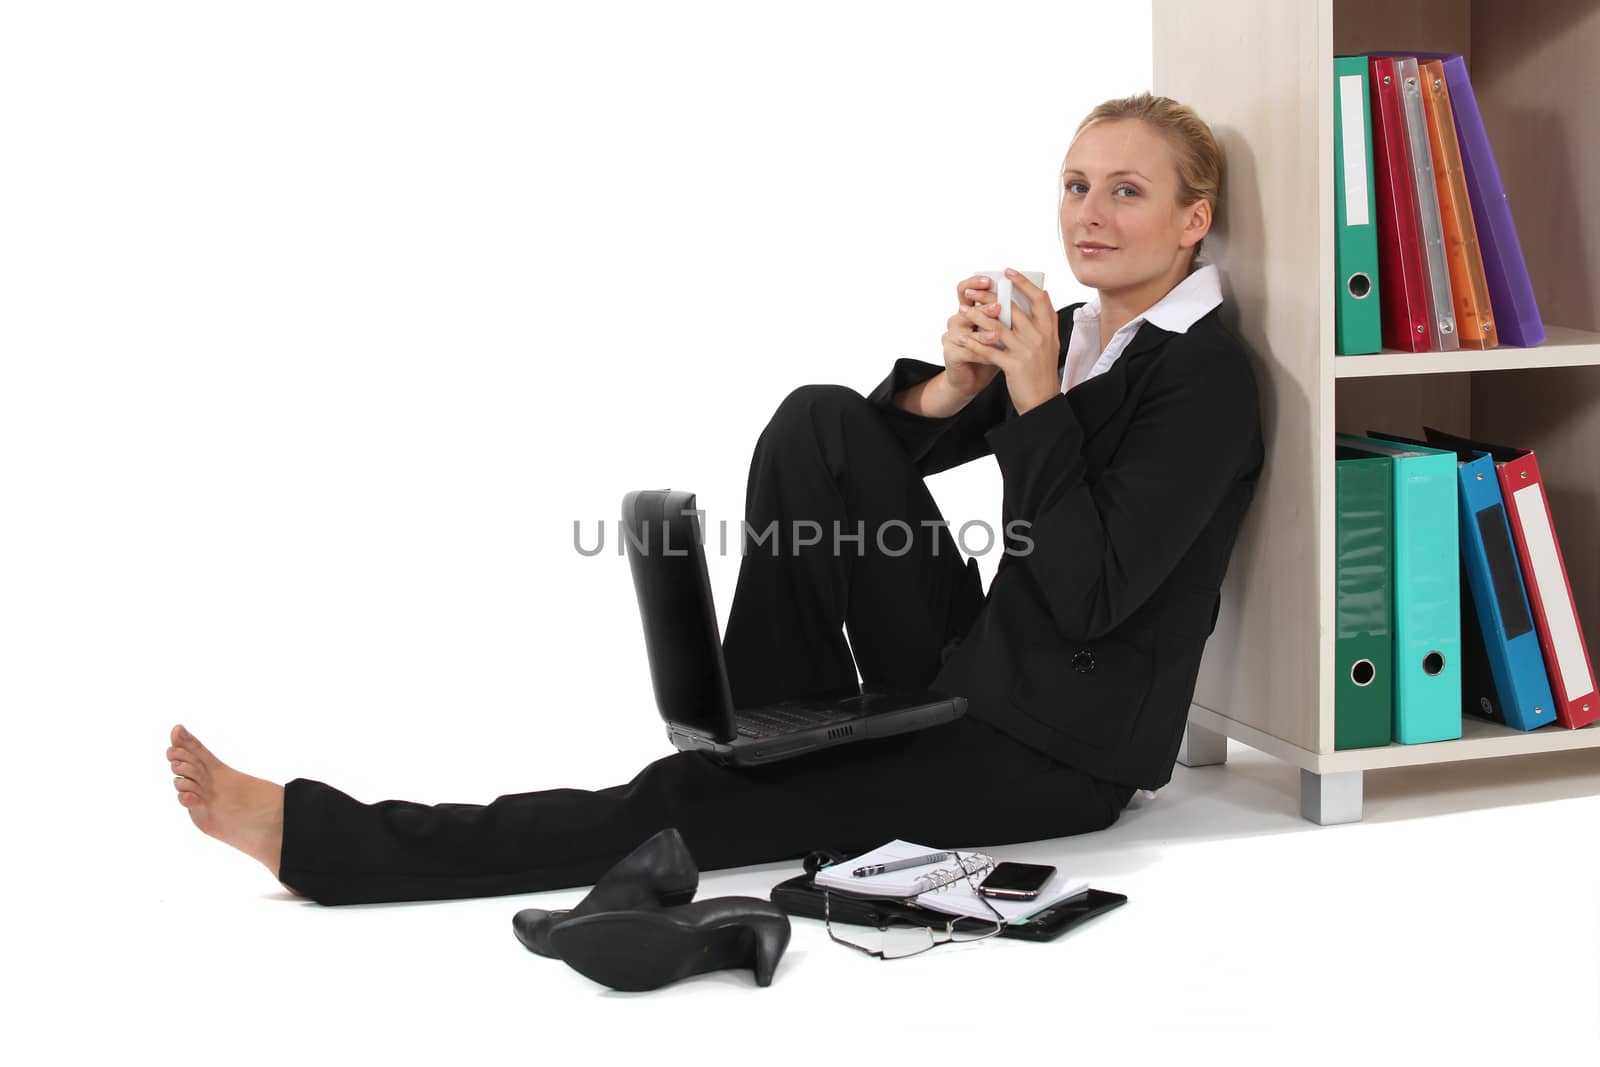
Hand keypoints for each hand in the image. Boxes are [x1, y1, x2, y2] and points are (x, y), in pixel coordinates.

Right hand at [939, 274, 1004, 399]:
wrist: (973, 378)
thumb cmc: (991, 352)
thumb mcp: (1002, 331)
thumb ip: (1013, 314)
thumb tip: (1039, 294)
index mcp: (969, 310)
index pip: (966, 289)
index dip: (975, 282)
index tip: (991, 279)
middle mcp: (957, 320)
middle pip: (966, 307)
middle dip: (984, 307)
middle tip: (998, 306)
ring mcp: (951, 337)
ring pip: (967, 331)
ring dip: (984, 333)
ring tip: (998, 335)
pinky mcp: (951, 354)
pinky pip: (968, 352)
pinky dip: (982, 354)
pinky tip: (994, 357)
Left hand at [952, 268, 1059, 414]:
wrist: (1043, 401)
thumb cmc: (1042, 371)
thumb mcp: (1049, 344)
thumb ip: (1043, 322)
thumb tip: (1041, 295)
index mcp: (1049, 329)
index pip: (1039, 298)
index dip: (1024, 283)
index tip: (1008, 272)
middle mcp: (1040, 337)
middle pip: (1013, 309)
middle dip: (989, 297)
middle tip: (972, 291)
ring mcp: (1027, 351)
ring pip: (998, 327)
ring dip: (977, 316)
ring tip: (961, 310)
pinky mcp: (1015, 366)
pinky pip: (990, 351)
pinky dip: (973, 344)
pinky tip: (961, 339)